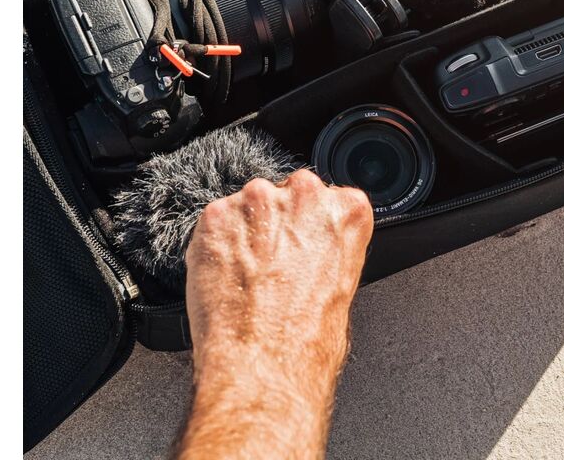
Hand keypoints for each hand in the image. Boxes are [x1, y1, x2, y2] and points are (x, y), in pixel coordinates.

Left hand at [175, 170, 372, 459]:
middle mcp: (305, 195)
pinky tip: (223, 280)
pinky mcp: (216, 217)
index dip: (312, 226)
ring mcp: (258, 202)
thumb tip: (312, 256)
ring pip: (249, 208)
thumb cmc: (307, 345)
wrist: (262, 369)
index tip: (304, 245)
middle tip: (273, 267)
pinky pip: (215, 224)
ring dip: (245, 234)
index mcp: (348, 210)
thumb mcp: (343, 289)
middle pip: (288, 195)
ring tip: (246, 280)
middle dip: (279, 225)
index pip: (331, 198)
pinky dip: (215, 246)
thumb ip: (330, 252)